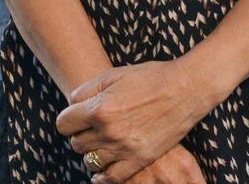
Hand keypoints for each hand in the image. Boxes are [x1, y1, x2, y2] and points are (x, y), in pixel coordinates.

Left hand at [56, 59, 204, 182]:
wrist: (184, 89)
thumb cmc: (150, 77)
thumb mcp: (115, 74)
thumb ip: (87, 89)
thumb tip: (72, 103)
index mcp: (100, 108)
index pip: (64, 124)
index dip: (69, 118)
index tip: (77, 116)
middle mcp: (108, 131)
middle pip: (76, 143)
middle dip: (81, 133)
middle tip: (94, 125)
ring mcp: (124, 148)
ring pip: (90, 160)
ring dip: (92, 151)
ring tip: (103, 140)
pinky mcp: (139, 160)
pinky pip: (111, 178)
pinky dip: (102, 176)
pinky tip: (102, 169)